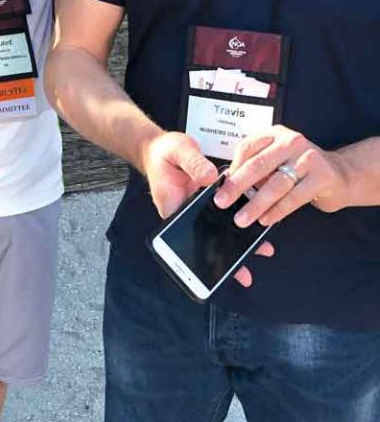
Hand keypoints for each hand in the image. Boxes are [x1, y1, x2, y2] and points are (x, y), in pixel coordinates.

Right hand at [140, 132, 271, 286]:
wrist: (160, 147)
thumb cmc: (165, 151)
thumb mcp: (179, 150)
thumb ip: (194, 163)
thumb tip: (211, 178)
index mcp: (173, 205)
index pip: (187, 234)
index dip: (205, 249)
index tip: (219, 263)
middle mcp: (185, 212)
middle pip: (205, 239)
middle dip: (226, 256)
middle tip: (244, 274)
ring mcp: (197, 210)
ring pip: (217, 230)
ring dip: (238, 241)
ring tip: (262, 250)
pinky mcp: (207, 202)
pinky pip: (223, 216)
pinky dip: (240, 220)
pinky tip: (258, 224)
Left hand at [214, 125, 347, 227]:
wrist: (340, 174)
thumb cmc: (300, 169)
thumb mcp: (276, 160)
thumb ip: (257, 169)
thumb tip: (229, 187)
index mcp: (275, 134)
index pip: (247, 148)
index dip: (232, 168)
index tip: (219, 187)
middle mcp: (291, 141)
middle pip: (258, 165)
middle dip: (237, 186)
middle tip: (221, 202)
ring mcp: (308, 158)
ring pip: (276, 183)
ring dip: (256, 204)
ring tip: (242, 218)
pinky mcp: (322, 176)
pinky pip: (294, 197)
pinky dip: (277, 210)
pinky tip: (266, 220)